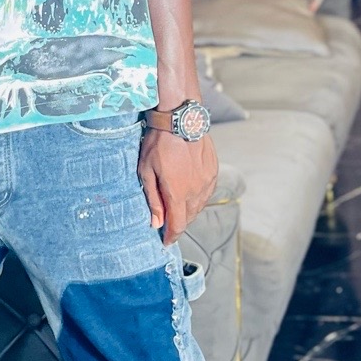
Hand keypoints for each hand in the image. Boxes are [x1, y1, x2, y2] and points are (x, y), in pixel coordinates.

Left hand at [138, 126, 217, 244]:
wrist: (181, 119)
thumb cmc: (158, 143)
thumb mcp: (146, 171)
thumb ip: (153, 199)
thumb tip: (157, 223)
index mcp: (178, 193)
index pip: (178, 225)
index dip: (172, 236)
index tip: (166, 241)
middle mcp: (196, 190)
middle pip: (189, 217)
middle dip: (179, 224)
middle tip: (168, 223)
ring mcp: (207, 181)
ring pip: (199, 206)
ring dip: (189, 211)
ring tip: (177, 208)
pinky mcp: (213, 171)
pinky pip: (206, 193)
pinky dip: (198, 198)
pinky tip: (189, 194)